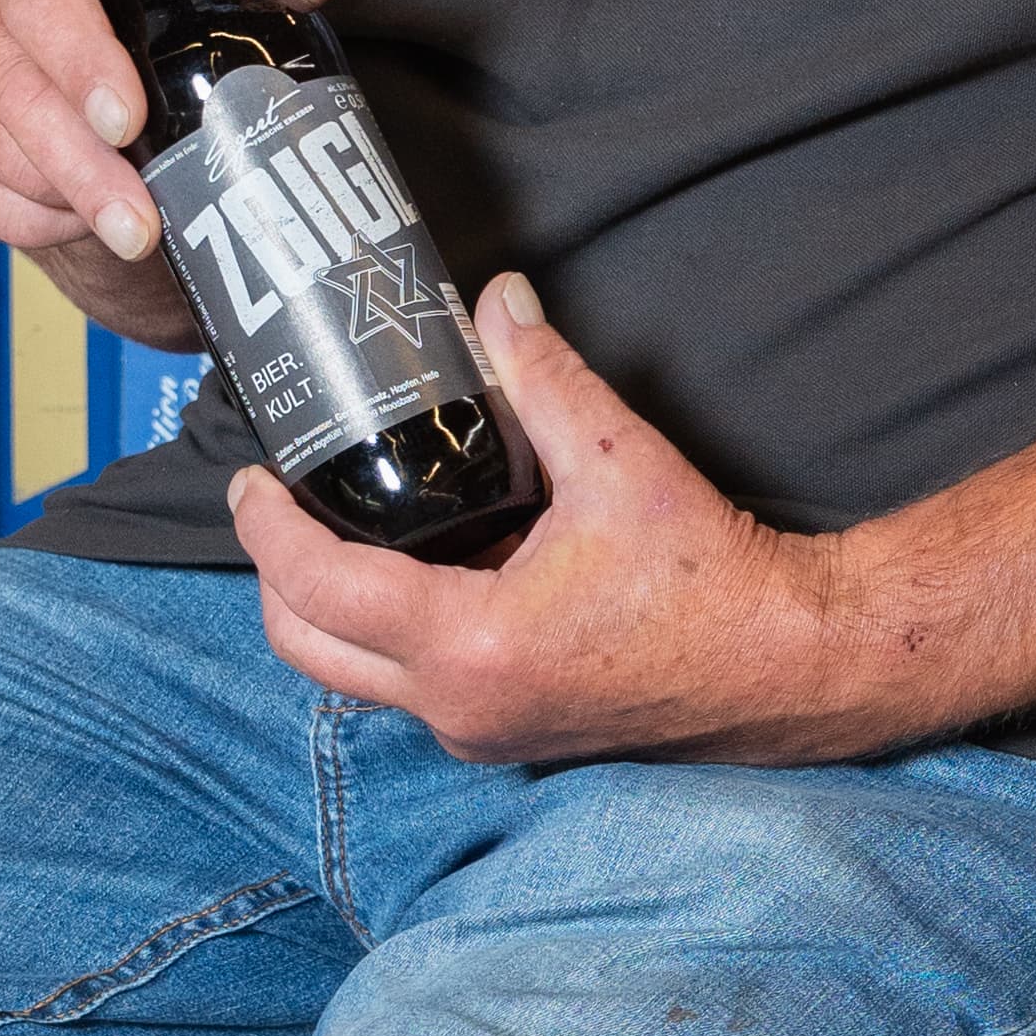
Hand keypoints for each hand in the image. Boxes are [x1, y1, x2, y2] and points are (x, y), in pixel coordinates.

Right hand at [0, 0, 358, 303]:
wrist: (106, 93)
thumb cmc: (148, 22)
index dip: (81, 58)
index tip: (128, 117)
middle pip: (11, 83)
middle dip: (81, 160)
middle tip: (139, 213)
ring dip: (68, 196)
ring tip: (133, 227)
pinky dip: (38, 218)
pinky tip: (85, 221)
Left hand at [232, 275, 877, 766]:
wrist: (785, 665)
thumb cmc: (714, 576)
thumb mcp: (619, 460)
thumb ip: (542, 376)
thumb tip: (495, 302)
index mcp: (473, 645)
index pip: (319, 590)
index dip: (266, 530)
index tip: (250, 479)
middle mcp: (459, 706)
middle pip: (308, 648)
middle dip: (275, 575)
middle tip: (275, 502)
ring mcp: (481, 730)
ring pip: (353, 675)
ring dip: (330, 606)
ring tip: (341, 520)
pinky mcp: (506, 733)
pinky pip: (410, 684)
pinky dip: (388, 629)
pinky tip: (419, 561)